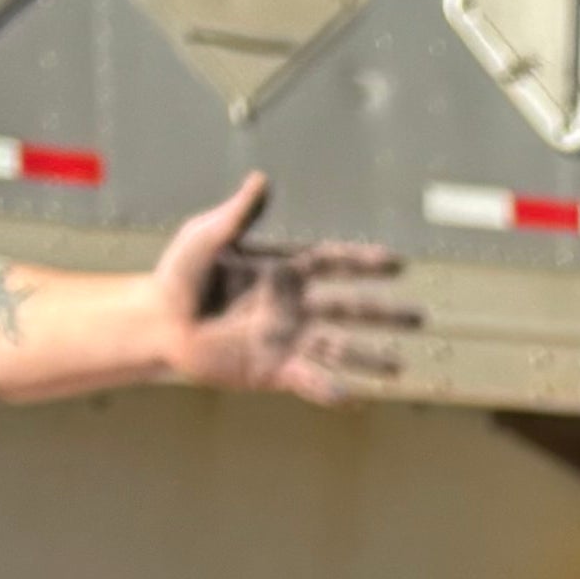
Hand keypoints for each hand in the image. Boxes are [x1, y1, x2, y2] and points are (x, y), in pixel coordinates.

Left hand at [148, 170, 419, 400]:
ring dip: (370, 358)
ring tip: (402, 368)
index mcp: (284, 271)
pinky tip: (351, 398)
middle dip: (385, 314)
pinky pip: (307, 380)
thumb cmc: (178, 275)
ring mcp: (286, 339)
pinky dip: (328, 390)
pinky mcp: (272, 369)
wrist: (158, 323)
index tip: (396, 263)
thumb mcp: (206, 237)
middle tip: (421, 317)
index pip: (334, 264)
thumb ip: (236, 215)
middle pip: (350, 309)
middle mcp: (294, 306)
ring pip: (338, 348)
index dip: (364, 263)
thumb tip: (261, 180)